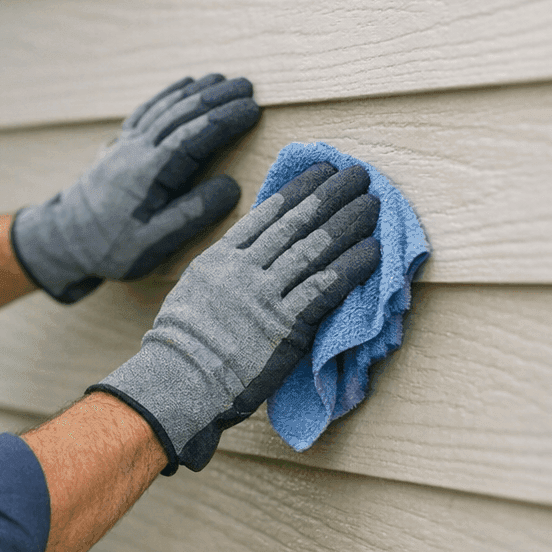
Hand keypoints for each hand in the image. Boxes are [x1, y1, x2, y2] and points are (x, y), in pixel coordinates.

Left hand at [11, 75, 260, 301]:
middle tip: (249, 87)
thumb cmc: (108, 247)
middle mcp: (136, 150)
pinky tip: (184, 85)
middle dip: (217, 98)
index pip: (192, 137)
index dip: (224, 121)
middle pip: (181, 114)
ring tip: (224, 80)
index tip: (253, 109)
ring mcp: (126, 144)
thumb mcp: (152, 243)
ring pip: (165, 107)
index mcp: (147, 173)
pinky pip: (147, 110)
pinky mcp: (120, 145)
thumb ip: (191, 215)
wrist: (62, 239)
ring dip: (196, 91)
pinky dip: (168, 94)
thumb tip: (230, 186)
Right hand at [95, 162, 380, 471]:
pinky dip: (350, 267)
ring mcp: (264, 296)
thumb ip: (223, 270)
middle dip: (329, 195)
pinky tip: (372, 251)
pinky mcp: (285, 325)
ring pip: (312, 249)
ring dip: (347, 223)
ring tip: (372, 203)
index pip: (266, 214)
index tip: (321, 171)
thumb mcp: (195, 291)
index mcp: (219, 257)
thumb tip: (248, 255)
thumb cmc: (183, 345)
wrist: (179, 379)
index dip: (298, 190)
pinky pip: (323, 289)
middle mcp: (243, 270)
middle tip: (356, 174)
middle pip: (294, 223)